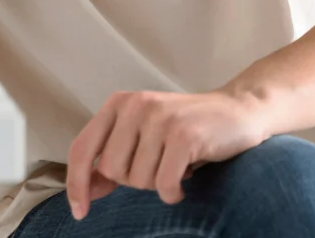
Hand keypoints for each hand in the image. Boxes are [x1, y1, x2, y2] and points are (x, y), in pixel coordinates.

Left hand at [66, 89, 266, 219]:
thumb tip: (87, 190)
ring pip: (138, 180)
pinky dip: (174, 192)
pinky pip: (164, 185)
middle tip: (159, 164)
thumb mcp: (143, 136)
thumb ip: (114, 157)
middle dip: (134, 180)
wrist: (237, 111)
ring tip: (176, 163)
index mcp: (119, 103)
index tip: (79, 211)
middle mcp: (136, 105)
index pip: (83, 147)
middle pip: (111, 171)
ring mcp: (160, 118)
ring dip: (158, 183)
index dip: (77, 183)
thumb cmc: (185, 129)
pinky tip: (187, 175)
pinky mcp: (183, 135)